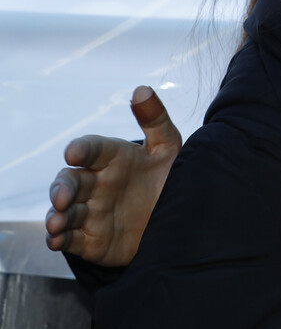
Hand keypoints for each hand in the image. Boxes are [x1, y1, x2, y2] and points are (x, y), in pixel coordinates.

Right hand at [45, 85, 182, 265]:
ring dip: (56, 215)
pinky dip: (59, 238)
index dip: (82, 149)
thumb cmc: (168, 178)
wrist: (177, 219)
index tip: (74, 152)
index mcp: (113, 157)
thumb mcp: (168, 148)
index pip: (92, 149)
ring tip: (57, 220)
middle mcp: (96, 183)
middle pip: (70, 181)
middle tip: (63, 196)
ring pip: (65, 210)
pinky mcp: (90, 238)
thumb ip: (155, 119)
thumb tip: (142, 89)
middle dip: (62, 187)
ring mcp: (91, 210)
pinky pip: (69, 238)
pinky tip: (56, 239)